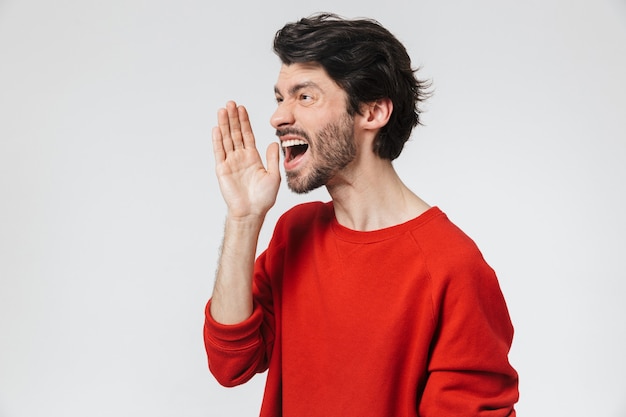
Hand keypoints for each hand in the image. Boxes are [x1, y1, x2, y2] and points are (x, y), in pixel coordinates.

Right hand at [212, 101, 280, 219]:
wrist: (251, 212)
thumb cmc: (263, 198)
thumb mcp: (274, 176)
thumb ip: (273, 159)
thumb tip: (275, 142)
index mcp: (252, 158)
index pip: (247, 135)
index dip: (245, 122)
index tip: (242, 108)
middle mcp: (240, 158)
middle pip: (235, 133)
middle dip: (233, 118)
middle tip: (231, 103)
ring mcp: (230, 163)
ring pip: (226, 139)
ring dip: (224, 125)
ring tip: (223, 110)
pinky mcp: (222, 170)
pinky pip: (219, 152)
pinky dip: (217, 140)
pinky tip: (216, 129)